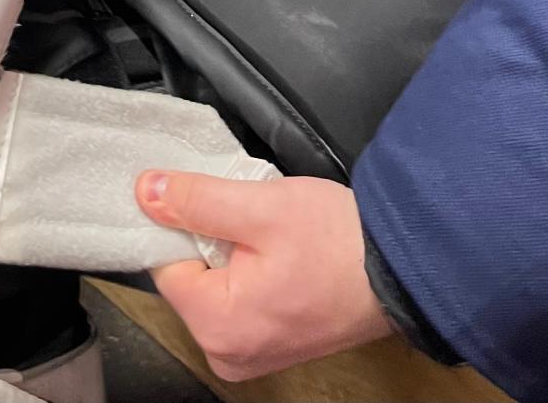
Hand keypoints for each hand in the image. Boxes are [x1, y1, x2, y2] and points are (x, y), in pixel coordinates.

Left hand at [135, 170, 393, 382]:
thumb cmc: (340, 242)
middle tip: (256, 217)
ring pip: (214, 288)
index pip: (165, 264)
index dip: (185, 223)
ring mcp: (249, 357)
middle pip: (189, 278)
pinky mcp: (270, 348)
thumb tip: (145, 191)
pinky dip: (251, 274)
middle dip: (214, 239)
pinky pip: (238, 303)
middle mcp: (226, 354)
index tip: (215, 200)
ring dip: (234, 254)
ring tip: (275, 237)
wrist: (402, 269)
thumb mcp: (263, 206)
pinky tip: (283, 256)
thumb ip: (198, 199)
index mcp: (216, 326)